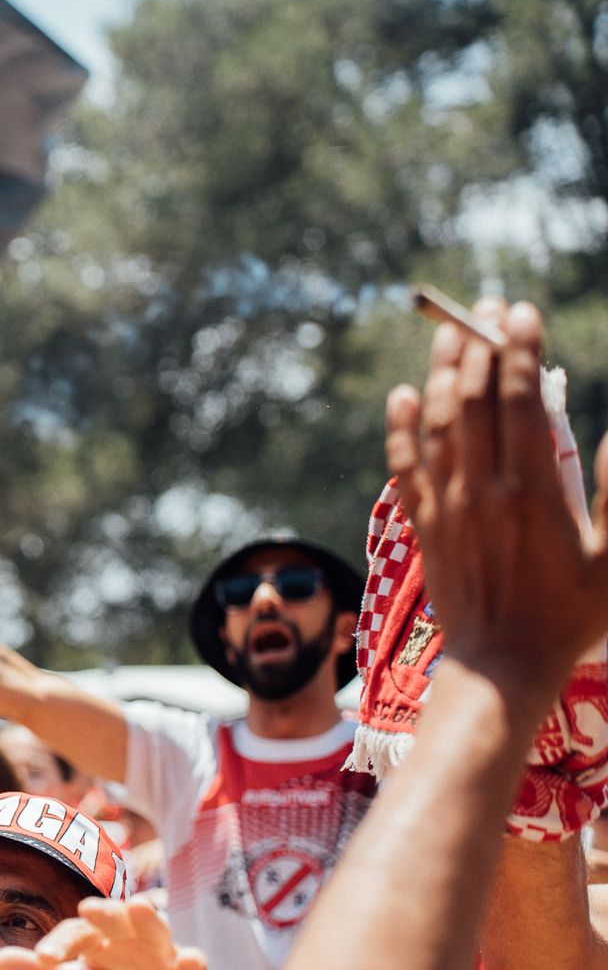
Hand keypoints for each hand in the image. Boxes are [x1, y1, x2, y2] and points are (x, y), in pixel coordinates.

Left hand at [0, 897, 212, 969]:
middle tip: (88, 909)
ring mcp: (162, 951)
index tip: (44, 959)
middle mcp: (128, 936)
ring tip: (140, 908)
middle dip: (103, 913)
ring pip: (155, 930)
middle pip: (114, 918)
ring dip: (148, 919)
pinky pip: (193, 963)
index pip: (74, 934)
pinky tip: (191, 960)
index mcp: (97, 940)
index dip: (59, 944)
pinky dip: (192, 961)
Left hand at [389, 300, 607, 698]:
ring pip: (436, 424)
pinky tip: (401, 395)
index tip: (520, 311)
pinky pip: (404, 467)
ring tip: (450, 331)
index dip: (518, 349)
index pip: (521, 400)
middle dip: (480, 345)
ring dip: (442, 372)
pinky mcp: (423, 527)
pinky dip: (400, 428)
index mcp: (532, 490)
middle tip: (487, 304)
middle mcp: (481, 489)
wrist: (502, 665)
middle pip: (474, 400)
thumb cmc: (570, 616)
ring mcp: (446, 506)